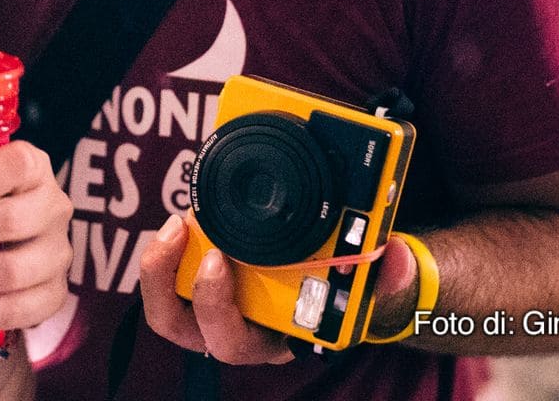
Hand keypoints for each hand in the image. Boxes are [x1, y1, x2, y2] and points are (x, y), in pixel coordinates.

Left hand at [139, 215, 420, 362]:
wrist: (343, 284)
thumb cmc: (351, 291)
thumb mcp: (376, 286)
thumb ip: (391, 276)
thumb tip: (396, 260)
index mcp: (277, 339)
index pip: (237, 343)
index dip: (220, 309)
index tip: (219, 260)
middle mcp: (241, 328)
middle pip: (192, 329)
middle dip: (184, 284)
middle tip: (201, 242)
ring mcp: (218, 305)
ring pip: (168, 308)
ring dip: (162, 267)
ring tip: (178, 222)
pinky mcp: (205, 278)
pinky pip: (171, 275)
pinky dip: (168, 248)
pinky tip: (183, 215)